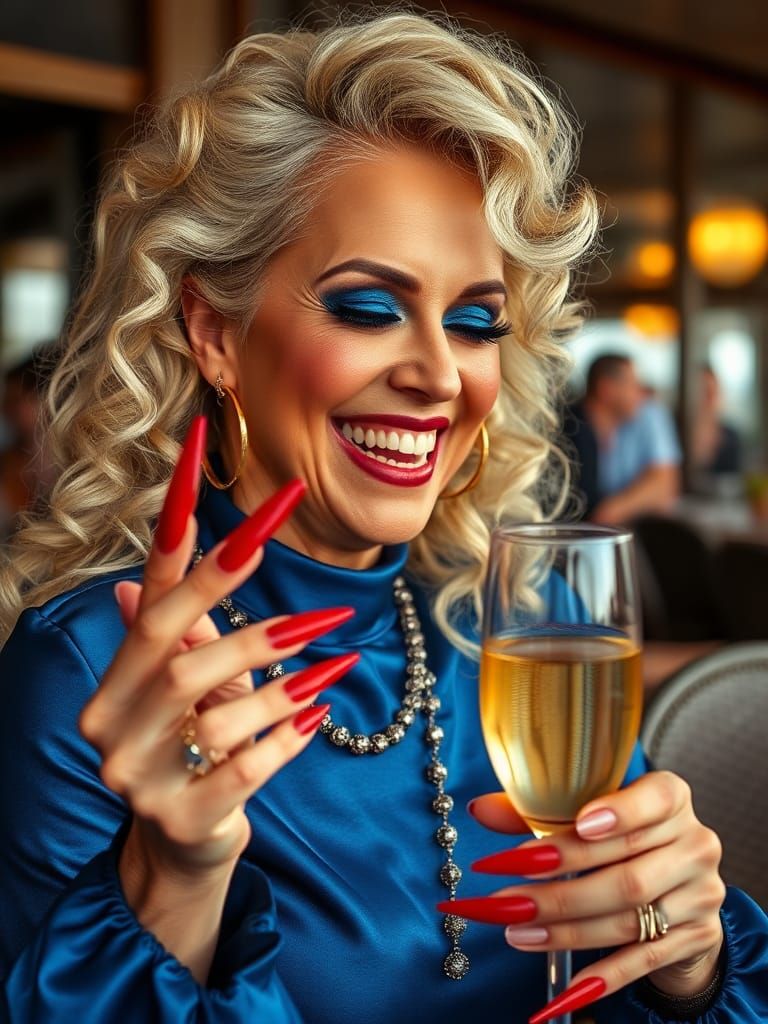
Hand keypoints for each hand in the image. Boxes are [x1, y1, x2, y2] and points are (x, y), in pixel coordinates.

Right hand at [79, 418, 356, 880]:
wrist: (181, 845)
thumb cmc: (190, 745)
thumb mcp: (180, 686)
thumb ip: (167, 636)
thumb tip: (133, 582)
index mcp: (115, 677)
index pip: (150, 589)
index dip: (176, 518)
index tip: (199, 449)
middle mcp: (112, 723)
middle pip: (177, 651)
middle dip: (246, 612)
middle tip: (317, 591)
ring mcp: (140, 776)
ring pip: (215, 713)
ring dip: (281, 682)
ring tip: (330, 663)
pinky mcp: (180, 818)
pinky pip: (245, 769)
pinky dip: (287, 736)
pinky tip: (320, 714)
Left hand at [447, 771, 724, 1021]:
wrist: (683, 885)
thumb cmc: (625, 837)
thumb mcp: (590, 814)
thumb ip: (538, 810)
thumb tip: (480, 810)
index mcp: (672, 797)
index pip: (654, 799)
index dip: (619, 812)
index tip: (579, 824)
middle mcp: (694, 843)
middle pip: (625, 868)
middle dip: (559, 885)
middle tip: (505, 897)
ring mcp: (699, 893)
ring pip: (628, 915)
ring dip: (566, 928)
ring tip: (516, 931)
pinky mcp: (696, 937)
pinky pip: (644, 959)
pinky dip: (602, 974)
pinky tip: (563, 988)